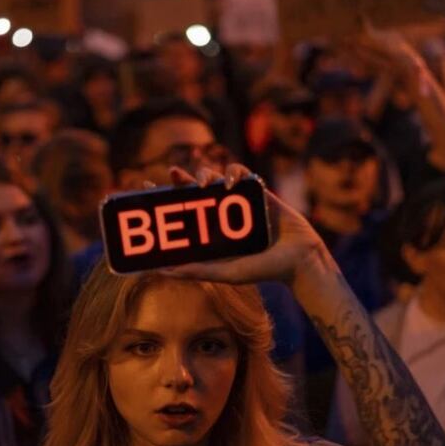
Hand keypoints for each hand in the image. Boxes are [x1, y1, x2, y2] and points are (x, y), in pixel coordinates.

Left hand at [157, 164, 328, 286]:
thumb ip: (196, 270)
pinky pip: (240, 172)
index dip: (163, 199)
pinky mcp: (256, 190)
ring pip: (214, 177)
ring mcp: (237, 201)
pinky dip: (233, 173)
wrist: (298, 259)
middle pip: (192, 190)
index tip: (146, 190)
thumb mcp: (225, 273)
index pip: (179, 211)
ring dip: (206, 174)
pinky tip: (231, 184)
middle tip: (170, 173)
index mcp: (208, 232)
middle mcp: (219, 214)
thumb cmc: (263, 270)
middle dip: (180, 179)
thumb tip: (161, 271)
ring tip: (204, 185)